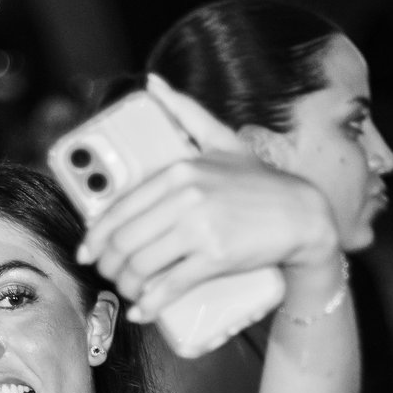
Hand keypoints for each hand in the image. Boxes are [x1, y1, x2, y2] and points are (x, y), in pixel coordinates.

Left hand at [77, 74, 336, 325]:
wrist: (303, 215)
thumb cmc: (259, 182)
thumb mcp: (222, 140)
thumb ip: (186, 112)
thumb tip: (153, 83)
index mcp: (179, 169)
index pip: (121, 208)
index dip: (97, 236)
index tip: (88, 252)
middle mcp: (186, 197)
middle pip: (125, 241)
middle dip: (109, 265)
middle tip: (110, 275)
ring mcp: (201, 228)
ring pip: (142, 265)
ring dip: (125, 286)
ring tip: (127, 291)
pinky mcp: (216, 258)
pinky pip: (170, 286)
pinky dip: (150, 303)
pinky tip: (142, 309)